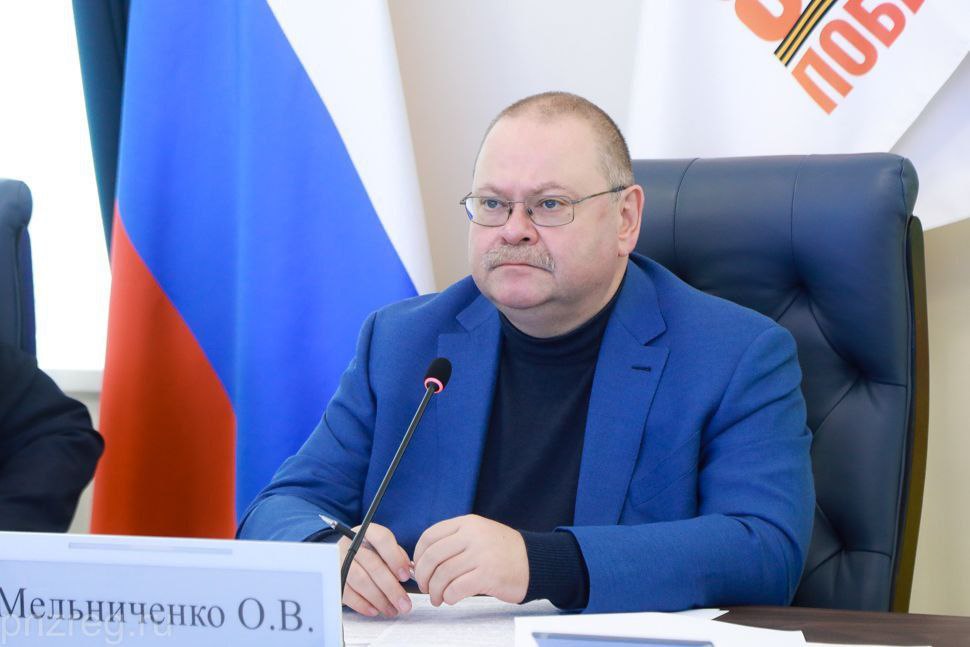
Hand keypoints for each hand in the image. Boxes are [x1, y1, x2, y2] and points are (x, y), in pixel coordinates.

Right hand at [339, 523, 412, 616]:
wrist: (343, 555)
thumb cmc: (370, 552)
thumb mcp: (383, 548)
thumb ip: (397, 555)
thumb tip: (408, 571)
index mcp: (367, 532)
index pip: (382, 539)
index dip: (395, 558)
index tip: (405, 576)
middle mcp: (351, 544)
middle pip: (373, 565)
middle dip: (391, 587)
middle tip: (404, 603)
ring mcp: (339, 560)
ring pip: (361, 580)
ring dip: (379, 599)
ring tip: (392, 610)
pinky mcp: (333, 578)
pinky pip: (348, 593)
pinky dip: (363, 604)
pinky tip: (375, 610)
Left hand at [412, 514, 527, 605]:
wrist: (534, 561)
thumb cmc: (502, 551)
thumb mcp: (478, 534)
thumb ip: (453, 542)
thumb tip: (422, 563)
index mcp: (467, 523)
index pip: (430, 536)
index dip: (418, 555)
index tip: (418, 568)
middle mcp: (473, 536)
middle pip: (433, 556)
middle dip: (423, 576)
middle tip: (425, 587)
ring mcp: (481, 554)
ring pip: (443, 574)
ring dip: (435, 591)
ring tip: (437, 598)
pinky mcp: (489, 575)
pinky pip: (457, 588)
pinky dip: (449, 596)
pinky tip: (451, 599)